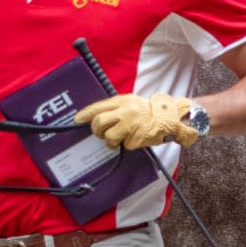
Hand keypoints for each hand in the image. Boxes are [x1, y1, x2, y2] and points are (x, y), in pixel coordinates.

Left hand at [74, 93, 198, 149]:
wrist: (168, 117)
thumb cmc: (146, 111)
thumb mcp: (130, 103)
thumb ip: (115, 108)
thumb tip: (97, 117)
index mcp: (122, 101)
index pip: (98, 107)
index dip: (85, 114)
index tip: (77, 120)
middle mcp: (124, 112)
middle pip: (99, 122)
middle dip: (97, 130)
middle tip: (100, 133)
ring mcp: (130, 126)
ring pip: (109, 136)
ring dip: (110, 141)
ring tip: (116, 139)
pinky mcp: (135, 138)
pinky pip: (123, 145)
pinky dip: (126, 145)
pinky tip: (133, 139)